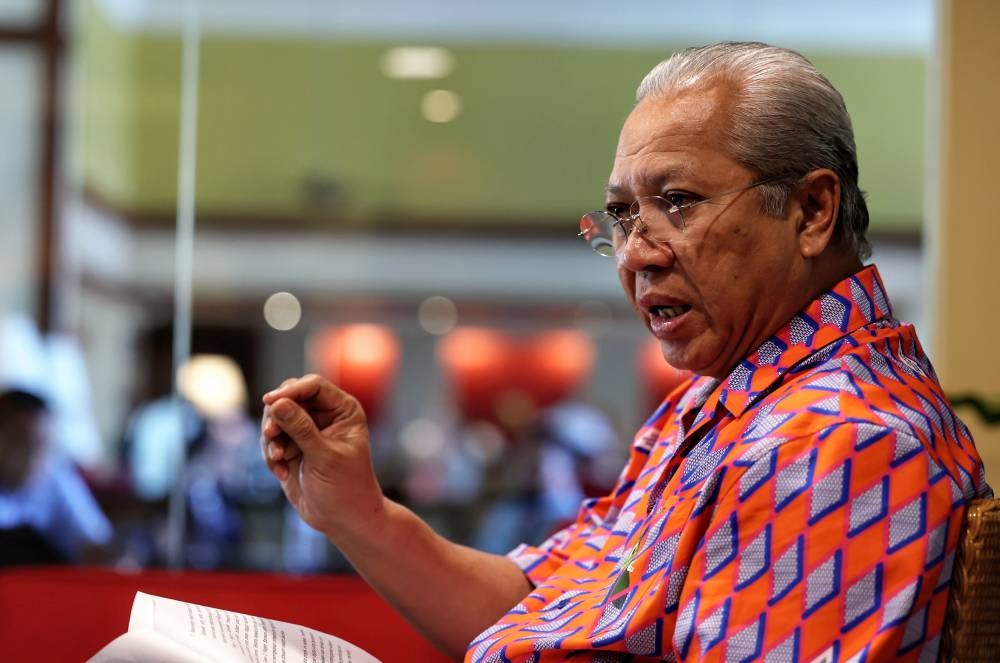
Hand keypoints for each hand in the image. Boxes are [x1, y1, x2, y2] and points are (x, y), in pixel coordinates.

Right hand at [260, 374, 382, 538]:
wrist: (342, 519)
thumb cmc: (345, 488)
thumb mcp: (324, 456)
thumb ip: (301, 429)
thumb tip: (277, 402)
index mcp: (343, 410)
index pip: (313, 386)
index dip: (291, 391)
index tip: (270, 402)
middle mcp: (325, 416)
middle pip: (290, 398)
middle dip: (277, 416)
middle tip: (270, 435)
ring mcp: (306, 432)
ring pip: (276, 418)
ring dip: (272, 438)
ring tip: (278, 459)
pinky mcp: (292, 448)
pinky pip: (270, 440)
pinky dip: (271, 454)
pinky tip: (281, 472)